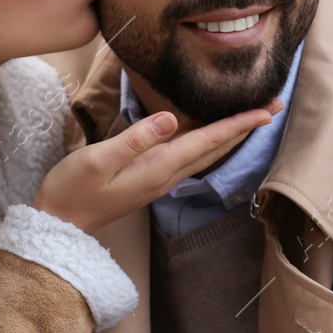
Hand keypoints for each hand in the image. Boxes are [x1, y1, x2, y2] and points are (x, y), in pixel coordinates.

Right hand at [32, 102, 280, 234]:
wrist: (58, 225)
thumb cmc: (72, 190)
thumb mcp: (99, 160)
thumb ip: (135, 139)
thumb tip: (171, 118)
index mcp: (158, 169)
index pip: (208, 142)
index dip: (238, 124)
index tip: (268, 109)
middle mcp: (166, 177)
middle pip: (215, 149)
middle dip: (245, 128)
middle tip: (274, 107)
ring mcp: (158, 181)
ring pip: (205, 155)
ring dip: (230, 136)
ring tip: (251, 119)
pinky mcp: (148, 181)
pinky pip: (189, 159)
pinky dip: (208, 144)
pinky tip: (210, 138)